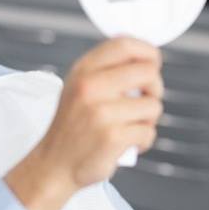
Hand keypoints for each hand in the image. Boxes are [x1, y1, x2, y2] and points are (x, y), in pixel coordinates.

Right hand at [5, 37, 163, 209]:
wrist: (53, 165)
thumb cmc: (71, 127)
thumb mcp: (78, 87)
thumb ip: (104, 69)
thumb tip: (140, 52)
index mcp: (83, 70)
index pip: (124, 45)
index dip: (148, 51)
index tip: (153, 62)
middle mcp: (90, 87)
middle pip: (148, 71)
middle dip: (155, 87)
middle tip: (145, 99)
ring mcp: (101, 112)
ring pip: (153, 105)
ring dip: (149, 119)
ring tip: (130, 126)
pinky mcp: (112, 136)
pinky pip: (148, 131)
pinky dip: (143, 140)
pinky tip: (127, 143)